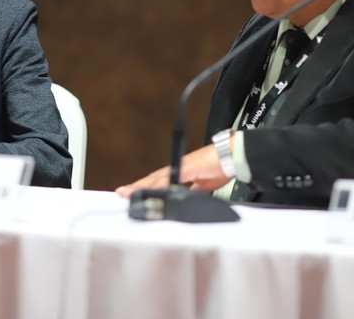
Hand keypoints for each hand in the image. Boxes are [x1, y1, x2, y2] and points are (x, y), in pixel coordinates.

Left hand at [115, 143, 231, 197]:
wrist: (232, 155)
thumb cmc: (220, 167)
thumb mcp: (204, 186)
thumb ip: (194, 191)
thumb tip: (189, 199)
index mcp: (180, 172)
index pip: (158, 182)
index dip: (144, 188)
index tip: (131, 194)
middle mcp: (177, 168)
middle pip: (152, 179)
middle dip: (137, 187)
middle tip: (121, 193)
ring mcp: (181, 167)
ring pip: (157, 178)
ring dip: (143, 186)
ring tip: (128, 192)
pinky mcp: (187, 168)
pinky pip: (170, 178)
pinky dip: (160, 185)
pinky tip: (150, 190)